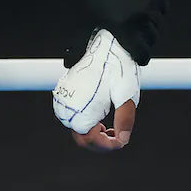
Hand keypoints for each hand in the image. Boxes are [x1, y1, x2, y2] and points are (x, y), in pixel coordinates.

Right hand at [53, 29, 139, 151]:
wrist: (107, 44)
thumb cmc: (117, 68)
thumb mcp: (126, 96)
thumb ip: (125, 120)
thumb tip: (123, 140)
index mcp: (80, 108)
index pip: (89, 140)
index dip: (107, 146)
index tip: (121, 141)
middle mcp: (67, 105)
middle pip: (81, 137)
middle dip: (100, 143)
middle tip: (117, 137)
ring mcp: (64, 99)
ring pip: (77, 128)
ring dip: (93, 134)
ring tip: (109, 127)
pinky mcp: (66, 93)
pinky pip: (74, 116)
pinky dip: (87, 123)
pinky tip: (100, 119)